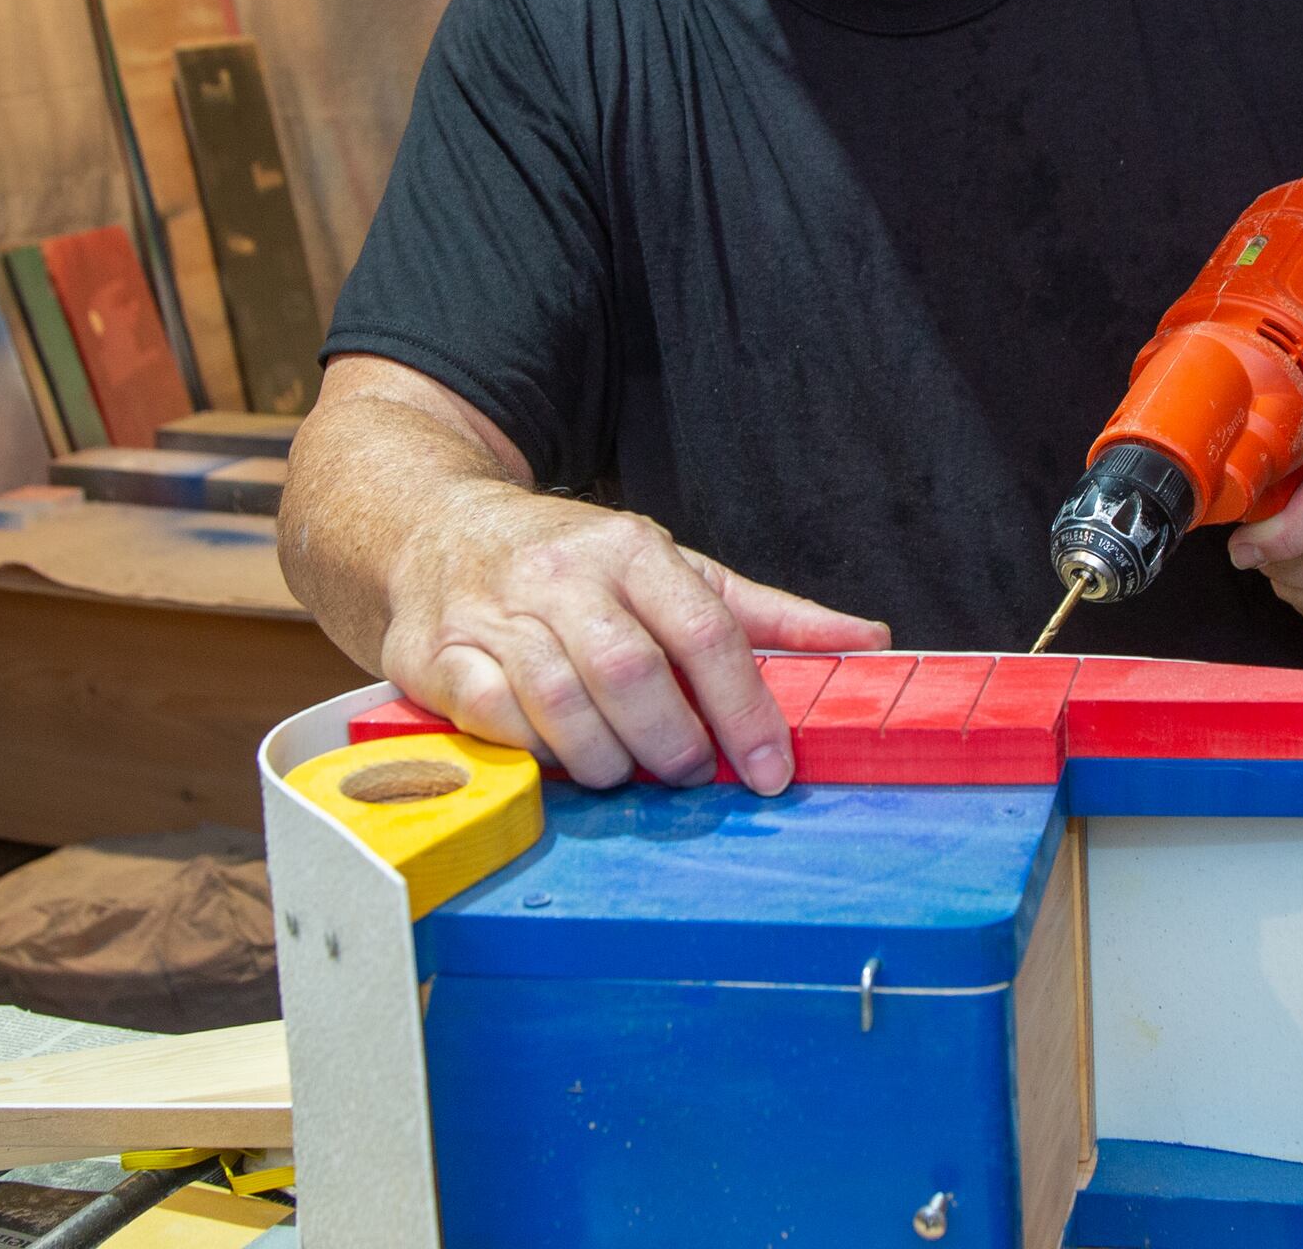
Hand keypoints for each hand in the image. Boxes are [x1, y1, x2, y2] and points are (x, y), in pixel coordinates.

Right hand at [378, 487, 889, 793]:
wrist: (435, 528)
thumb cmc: (574, 563)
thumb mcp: (673, 569)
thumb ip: (763, 614)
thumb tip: (867, 639)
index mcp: (634, 550)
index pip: (706, 632)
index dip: (745, 711)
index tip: (770, 770)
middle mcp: (563, 574)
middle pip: (634, 672)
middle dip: (673, 743)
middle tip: (687, 773)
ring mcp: (495, 613)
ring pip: (562, 701)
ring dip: (606, 758)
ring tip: (623, 771)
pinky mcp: (437, 655)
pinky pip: (494, 718)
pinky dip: (535, 753)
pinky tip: (557, 758)